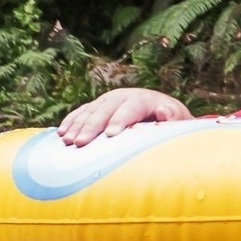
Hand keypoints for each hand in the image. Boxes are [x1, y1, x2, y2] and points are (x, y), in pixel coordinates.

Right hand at [58, 88, 192, 145]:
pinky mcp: (98, 107)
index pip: (130, 107)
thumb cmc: (173, 123)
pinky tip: (61, 133)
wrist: (163, 112)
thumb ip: (173, 117)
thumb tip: (163, 112)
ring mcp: (108, 101)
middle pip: (105, 109)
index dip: (120, 120)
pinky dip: (71, 122)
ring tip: (67, 141)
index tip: (110, 135)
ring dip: (77, 125)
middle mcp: (123, 96)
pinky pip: (82, 112)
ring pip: (90, 110)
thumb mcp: (179, 120)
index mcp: (144, 99)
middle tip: (80, 143)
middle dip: (92, 126)